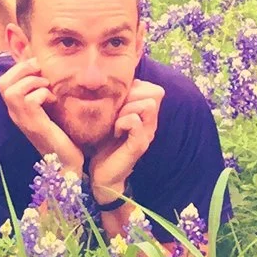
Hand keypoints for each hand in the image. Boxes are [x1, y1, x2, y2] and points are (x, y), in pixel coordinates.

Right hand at [0, 56, 84, 176]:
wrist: (65, 161)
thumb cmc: (60, 134)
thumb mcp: (48, 108)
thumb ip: (42, 92)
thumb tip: (45, 70)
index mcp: (16, 108)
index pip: (3, 82)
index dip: (18, 68)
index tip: (37, 66)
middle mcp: (15, 114)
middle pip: (2, 83)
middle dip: (22, 69)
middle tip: (40, 70)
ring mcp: (23, 120)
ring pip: (13, 91)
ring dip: (32, 82)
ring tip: (47, 87)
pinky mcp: (35, 126)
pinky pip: (30, 100)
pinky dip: (43, 94)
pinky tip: (53, 100)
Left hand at [89, 78, 163, 202]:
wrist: (102, 174)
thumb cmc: (103, 142)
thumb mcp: (111, 116)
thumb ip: (119, 100)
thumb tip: (121, 82)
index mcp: (146, 114)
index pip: (154, 88)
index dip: (136, 88)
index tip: (119, 102)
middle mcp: (151, 122)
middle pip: (154, 92)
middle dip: (131, 96)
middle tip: (117, 111)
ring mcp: (148, 133)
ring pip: (148, 105)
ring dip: (127, 109)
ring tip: (116, 121)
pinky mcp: (140, 144)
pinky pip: (135, 121)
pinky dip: (122, 122)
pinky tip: (115, 131)